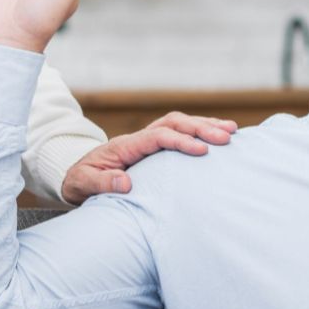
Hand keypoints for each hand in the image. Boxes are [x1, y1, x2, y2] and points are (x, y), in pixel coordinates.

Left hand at [61, 112, 236, 204]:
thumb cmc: (80, 181)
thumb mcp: (83, 184)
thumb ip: (102, 183)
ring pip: (178, 124)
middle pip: (173, 123)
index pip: (158, 137)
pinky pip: (178, 133)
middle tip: (226, 136)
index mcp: (125, 145)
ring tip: (232, 131)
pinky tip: (219, 137)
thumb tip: (126, 183)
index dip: (180, 141)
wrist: (75, 176)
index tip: (202, 150)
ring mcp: (146, 140)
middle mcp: (138, 138)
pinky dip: (199, 132)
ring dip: (204, 125)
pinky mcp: (153, 147)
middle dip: (200, 127)